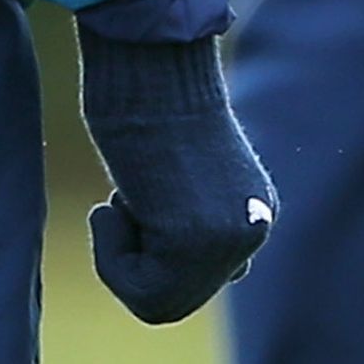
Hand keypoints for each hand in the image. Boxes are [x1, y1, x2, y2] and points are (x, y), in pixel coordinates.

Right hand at [74, 0, 273, 324]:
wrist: (151, 62)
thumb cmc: (149, 100)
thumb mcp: (182, 170)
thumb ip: (188, 217)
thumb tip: (177, 266)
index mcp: (254, 209)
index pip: (208, 271)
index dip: (156, 250)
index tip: (138, 200)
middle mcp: (252, 229)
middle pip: (183, 296)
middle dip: (138, 264)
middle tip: (122, 205)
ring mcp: (228, 240)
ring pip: (160, 302)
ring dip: (120, 261)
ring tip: (120, 201)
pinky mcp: (196, 243)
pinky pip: (141, 292)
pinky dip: (109, 256)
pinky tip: (115, 202)